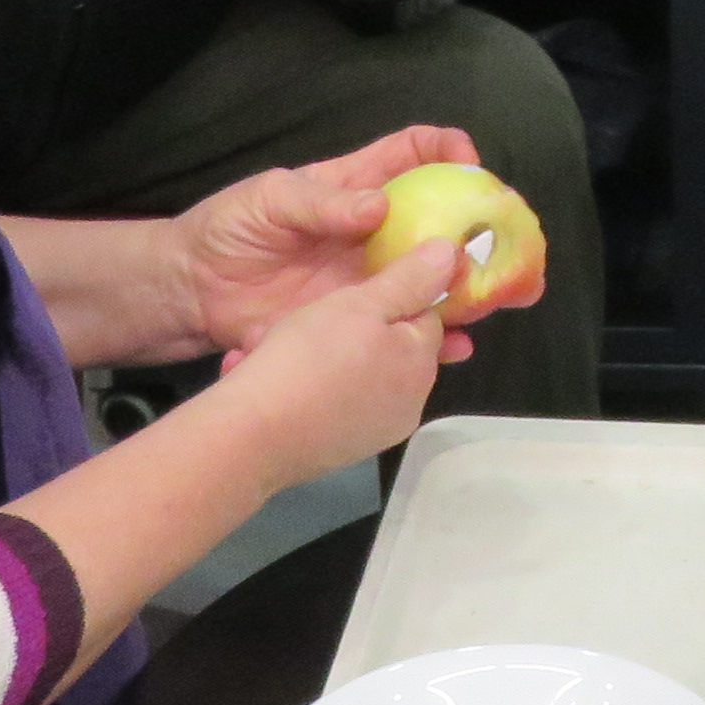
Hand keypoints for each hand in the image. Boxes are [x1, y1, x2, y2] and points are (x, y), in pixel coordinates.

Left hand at [173, 127, 483, 356]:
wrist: (191, 294)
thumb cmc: (226, 230)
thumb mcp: (270, 200)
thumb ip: (323, 203)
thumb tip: (379, 207)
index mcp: (355, 188)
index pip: (414, 155)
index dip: (448, 152)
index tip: (473, 166)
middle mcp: (375, 233)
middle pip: (442, 223)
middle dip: (484, 230)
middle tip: (517, 248)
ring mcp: (370, 279)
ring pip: (435, 278)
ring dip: (472, 287)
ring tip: (502, 299)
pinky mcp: (358, 320)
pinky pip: (406, 326)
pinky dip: (436, 336)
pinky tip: (456, 344)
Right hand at [207, 241, 463, 489]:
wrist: (253, 436)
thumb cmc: (312, 358)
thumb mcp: (361, 304)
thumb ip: (409, 279)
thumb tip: (451, 254)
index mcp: (420, 366)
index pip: (425, 316)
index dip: (391, 293)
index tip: (353, 285)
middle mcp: (406, 406)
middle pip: (385, 347)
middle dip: (345, 326)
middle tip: (303, 314)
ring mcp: (369, 433)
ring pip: (346, 374)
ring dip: (312, 354)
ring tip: (269, 341)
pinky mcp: (333, 450)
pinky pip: (322, 402)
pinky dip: (299, 384)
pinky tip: (260, 371)